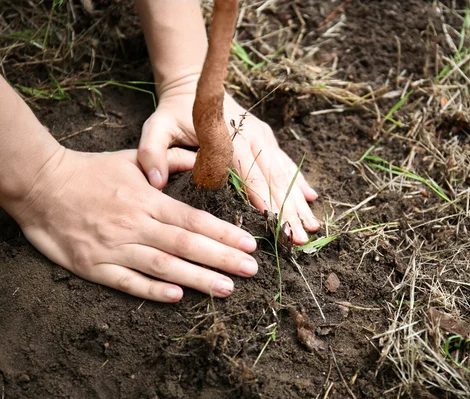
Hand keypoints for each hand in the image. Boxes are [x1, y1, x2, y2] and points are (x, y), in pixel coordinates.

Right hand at [12, 147, 257, 301]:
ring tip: (226, 289)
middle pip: (186, 244)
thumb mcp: (132, 159)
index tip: (249, 245)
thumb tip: (203, 159)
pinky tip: (177, 298)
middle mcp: (135, 224)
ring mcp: (114, 247)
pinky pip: (126, 282)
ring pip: (162, 266)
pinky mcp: (92, 266)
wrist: (40, 185)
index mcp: (147, 199)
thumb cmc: (91, 171)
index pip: (194, 219)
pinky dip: (151, 291)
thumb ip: (170, 161)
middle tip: (250, 271)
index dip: (224, 234)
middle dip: (221, 259)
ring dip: (197, 279)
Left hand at [138, 89, 319, 243]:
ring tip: (311, 227)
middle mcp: (251, 137)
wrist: (195, 84)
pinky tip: (312, 199)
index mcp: (227, 138)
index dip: (262, 197)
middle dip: (288, 210)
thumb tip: (155, 181)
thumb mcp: (155, 127)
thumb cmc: (173, 112)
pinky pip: (286, 163)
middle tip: (299, 238)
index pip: (247, 173)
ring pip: (284, 173)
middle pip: (273, 178)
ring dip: (299, 202)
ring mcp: (263, 137)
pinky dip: (299, 182)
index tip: (274, 222)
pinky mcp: (266, 138)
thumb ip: (151, 152)